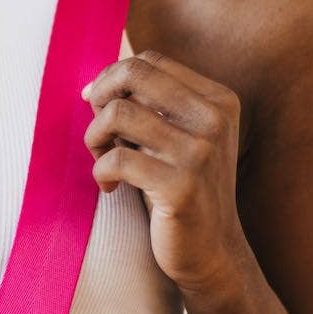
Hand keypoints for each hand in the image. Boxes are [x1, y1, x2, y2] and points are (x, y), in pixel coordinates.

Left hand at [81, 50, 249, 295]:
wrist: (210, 252)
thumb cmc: (180, 193)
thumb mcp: (175, 142)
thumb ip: (150, 110)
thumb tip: (95, 86)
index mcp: (217, 100)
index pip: (150, 61)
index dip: (112, 77)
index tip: (96, 105)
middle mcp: (214, 119)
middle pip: (134, 74)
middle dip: (100, 98)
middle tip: (97, 132)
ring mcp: (200, 153)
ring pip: (118, 115)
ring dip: (95, 139)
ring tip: (102, 163)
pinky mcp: (181, 187)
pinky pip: (117, 159)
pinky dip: (101, 172)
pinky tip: (110, 188)